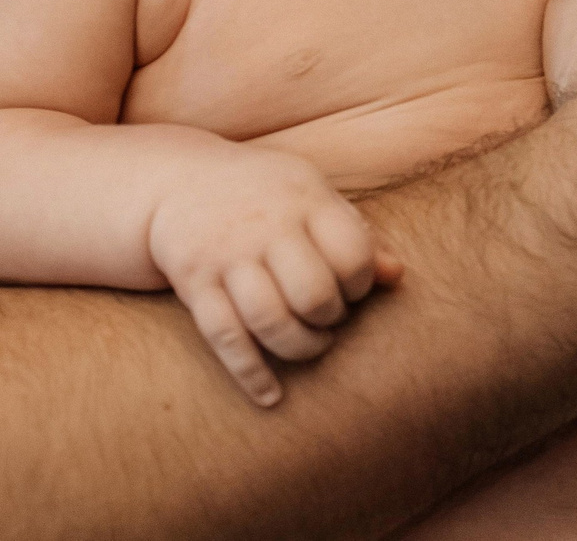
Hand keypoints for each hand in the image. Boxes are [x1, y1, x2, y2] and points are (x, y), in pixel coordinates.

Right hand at [147, 147, 403, 406]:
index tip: (351, 289)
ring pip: (269, 320)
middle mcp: (265, 225)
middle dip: (329, 319)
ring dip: (299, 347)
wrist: (179, 180)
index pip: (353, 254)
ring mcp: (226, 255)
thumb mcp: (311, 197)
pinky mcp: (194, 282)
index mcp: (304, 199)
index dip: (361, 284)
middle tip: (326, 318)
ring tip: (309, 345)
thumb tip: (397, 276)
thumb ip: (356, 233)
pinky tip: (271, 395)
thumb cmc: (265, 195)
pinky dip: (251, 373)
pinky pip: (225, 337)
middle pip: (313, 294)